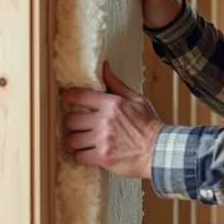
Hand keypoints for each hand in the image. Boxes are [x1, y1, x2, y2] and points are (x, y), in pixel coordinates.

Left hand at [60, 61, 162, 178]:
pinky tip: (91, 154)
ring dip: (77, 141)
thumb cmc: (149, 125)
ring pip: (73, 140)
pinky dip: (83, 156)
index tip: (64, 97)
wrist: (159, 151)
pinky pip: (79, 156)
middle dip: (74, 124)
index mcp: (112, 104)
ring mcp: (103, 139)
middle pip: (71, 120)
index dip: (67, 96)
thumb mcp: (136, 99)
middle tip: (81, 126)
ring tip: (86, 142)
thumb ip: (116, 84)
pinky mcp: (102, 157)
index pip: (79, 95)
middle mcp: (105, 120)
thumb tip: (104, 67)